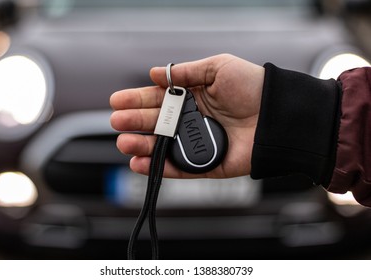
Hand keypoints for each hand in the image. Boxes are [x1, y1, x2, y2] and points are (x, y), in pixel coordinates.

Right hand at [110, 54, 263, 177]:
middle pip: (156, 122)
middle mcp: (192, 119)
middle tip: (118, 122)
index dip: (137, 99)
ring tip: (124, 142)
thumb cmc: (252, 87)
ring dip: (141, 145)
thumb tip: (155, 73)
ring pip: (162, 146)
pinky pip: (178, 167)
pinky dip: (158, 167)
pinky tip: (139, 162)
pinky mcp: (206, 163)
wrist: (279, 116)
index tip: (117, 101)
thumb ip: (186, 73)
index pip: (159, 98)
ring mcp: (197, 142)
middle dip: (135, 122)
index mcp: (192, 96)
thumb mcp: (218, 68)